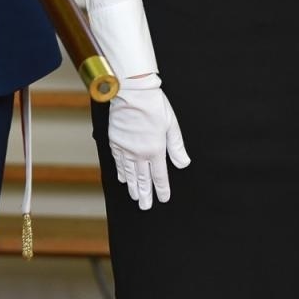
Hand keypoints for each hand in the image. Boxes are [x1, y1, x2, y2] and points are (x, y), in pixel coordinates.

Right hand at [106, 73, 189, 209]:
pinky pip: (118, 162)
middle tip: (145, 206)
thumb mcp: (171, 125)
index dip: (161, 189)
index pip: (159, 175)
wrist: (131, 92)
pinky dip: (120, 172)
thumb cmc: (154, 105)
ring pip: (129, 173)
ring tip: (134, 197)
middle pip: (142, 179)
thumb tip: (183, 163)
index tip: (163, 198)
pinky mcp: (115, 141)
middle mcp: (139, 153)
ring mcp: (125, 148)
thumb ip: (177, 147)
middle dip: (145, 194)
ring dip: (132, 187)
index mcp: (155, 150)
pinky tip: (122, 178)